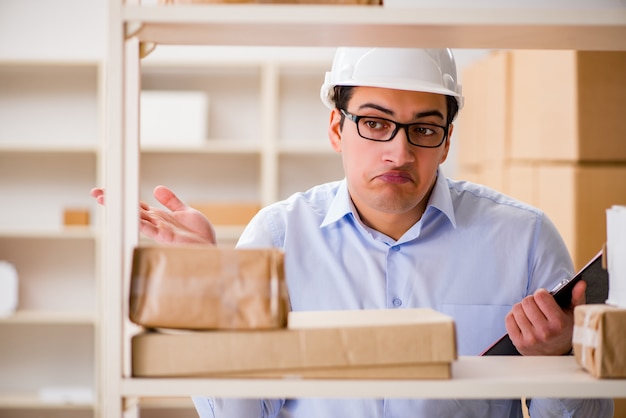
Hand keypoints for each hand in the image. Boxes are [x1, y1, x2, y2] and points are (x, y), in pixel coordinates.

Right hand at [90, 185, 215, 244]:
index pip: (137, 205)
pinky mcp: (166, 237)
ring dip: (122, 210)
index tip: (108, 189)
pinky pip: (150, 229)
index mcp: (159, 217)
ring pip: (136, 218)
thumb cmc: (199, 234)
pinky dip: (140, 222)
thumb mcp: (185, 211)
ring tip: (106, 201)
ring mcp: (159, 230)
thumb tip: (157, 188)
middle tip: (97, 193)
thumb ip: (171, 201)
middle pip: (131, 210)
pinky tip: (131, 216)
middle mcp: (156, 223)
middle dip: (115, 201)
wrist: (210, 246)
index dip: (124, 196)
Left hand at [505, 280, 585, 355]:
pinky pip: (508, 319)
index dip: (541, 294)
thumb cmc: (564, 331)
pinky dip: (514, 317)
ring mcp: (530, 338)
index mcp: (559, 323)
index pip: (540, 296)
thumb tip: (580, 283)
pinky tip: (524, 321)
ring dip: (522, 309)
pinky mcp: (519, 342)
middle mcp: (544, 332)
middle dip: (531, 301)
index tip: (544, 298)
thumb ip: (576, 297)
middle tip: (537, 307)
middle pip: (526, 301)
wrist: (555, 355)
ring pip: (516, 309)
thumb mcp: (573, 314)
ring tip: (531, 315)